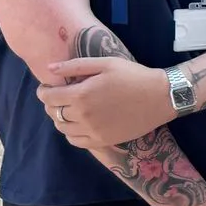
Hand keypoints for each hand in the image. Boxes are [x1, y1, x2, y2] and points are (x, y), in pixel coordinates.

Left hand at [36, 58, 173, 148]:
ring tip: (69, 110)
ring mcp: (93, 130)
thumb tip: (49, 69)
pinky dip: (71, 134)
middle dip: (51, 104)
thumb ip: (75, 66)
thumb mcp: (106, 63)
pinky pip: (76, 141)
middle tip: (59, 97)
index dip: (43, 91)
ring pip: (62, 128)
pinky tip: (78, 125)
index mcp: (81, 94)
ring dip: (60, 118)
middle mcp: (83, 115)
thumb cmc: (134, 76)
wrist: (162, 97)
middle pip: (53, 113)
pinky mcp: (103, 141)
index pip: (48, 97)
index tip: (48, 87)